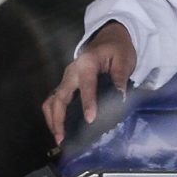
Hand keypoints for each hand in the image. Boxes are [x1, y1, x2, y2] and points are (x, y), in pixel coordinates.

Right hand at [42, 21, 135, 145]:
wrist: (109, 38)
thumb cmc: (117, 49)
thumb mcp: (124, 60)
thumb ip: (120, 78)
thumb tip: (120, 99)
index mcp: (87, 63)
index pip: (86, 85)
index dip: (88, 103)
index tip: (90, 120)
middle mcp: (72, 72)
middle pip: (60, 97)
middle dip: (59, 118)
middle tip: (63, 138)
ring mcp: (66, 79)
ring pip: (52, 100)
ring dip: (52, 120)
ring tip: (59, 138)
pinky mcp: (66, 86)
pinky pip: (54, 101)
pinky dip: (53, 116)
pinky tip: (60, 130)